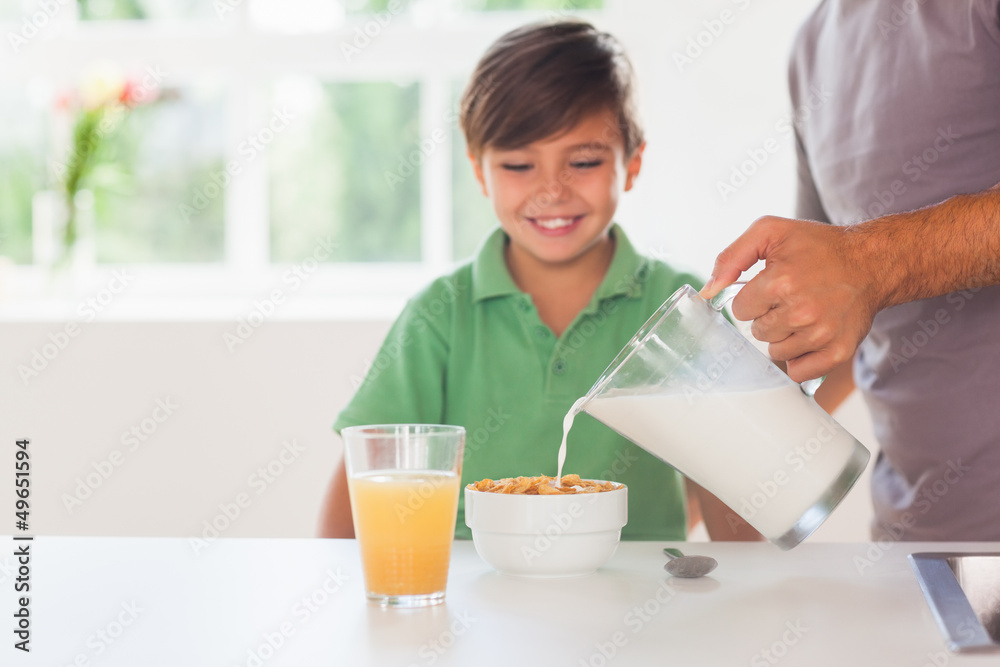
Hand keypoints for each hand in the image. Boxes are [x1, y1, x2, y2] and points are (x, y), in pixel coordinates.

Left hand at [701, 216, 881, 381]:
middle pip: (758, 333)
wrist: (871, 262)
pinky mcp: (838, 351)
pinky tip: (810, 336)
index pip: (741, 310)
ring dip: (784, 337)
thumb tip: (708, 290)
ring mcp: (821, 334)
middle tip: (793, 298)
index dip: (754, 298)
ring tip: (804, 314)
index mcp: (780, 281)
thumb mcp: (771, 231)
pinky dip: (800, 359)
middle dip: (769, 316)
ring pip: (776, 353)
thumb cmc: (819, 246)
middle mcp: (801, 310)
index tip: (773, 287)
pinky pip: (799, 372)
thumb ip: (732, 257)